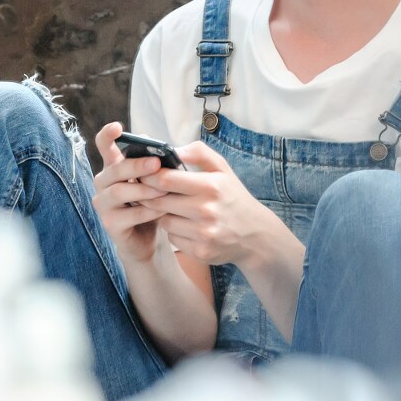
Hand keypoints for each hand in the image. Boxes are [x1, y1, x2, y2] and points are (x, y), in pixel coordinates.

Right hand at [91, 122, 170, 263]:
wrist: (146, 237)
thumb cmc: (150, 202)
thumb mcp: (152, 179)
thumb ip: (151, 161)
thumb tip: (153, 141)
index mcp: (112, 166)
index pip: (103, 145)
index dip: (107, 135)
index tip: (118, 126)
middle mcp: (103, 183)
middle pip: (114, 169)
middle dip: (136, 165)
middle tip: (157, 163)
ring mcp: (103, 204)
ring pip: (120, 192)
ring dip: (145, 190)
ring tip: (165, 191)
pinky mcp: (110, 224)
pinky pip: (130, 215)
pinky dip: (150, 212)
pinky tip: (165, 210)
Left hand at [139, 141, 278, 266]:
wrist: (256, 234)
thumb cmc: (233, 196)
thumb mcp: (222, 168)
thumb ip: (197, 152)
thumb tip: (172, 149)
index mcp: (210, 186)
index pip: (166, 179)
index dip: (149, 176)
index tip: (144, 175)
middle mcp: (206, 211)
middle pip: (160, 201)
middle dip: (151, 196)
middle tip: (149, 192)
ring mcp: (204, 233)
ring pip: (164, 221)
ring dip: (163, 214)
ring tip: (172, 207)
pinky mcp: (201, 251)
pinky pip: (173, 238)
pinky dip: (174, 231)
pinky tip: (184, 225)